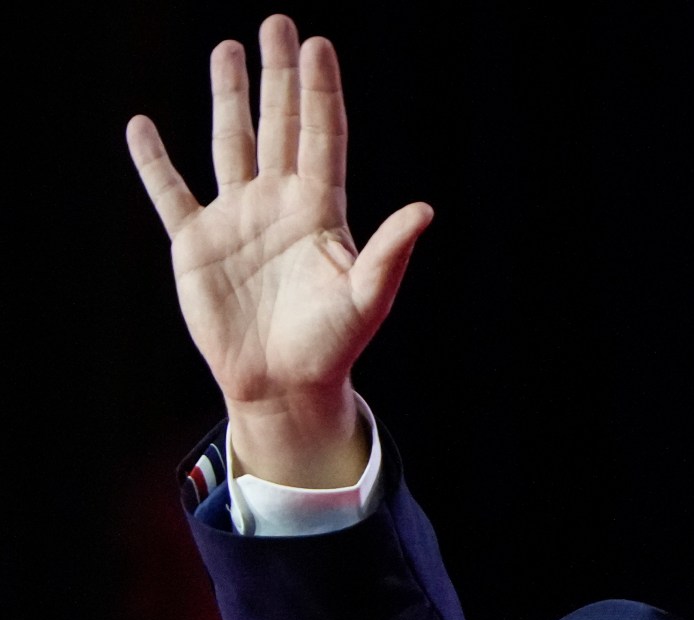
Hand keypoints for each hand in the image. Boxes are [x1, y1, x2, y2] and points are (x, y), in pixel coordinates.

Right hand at [127, 14, 431, 485]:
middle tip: (277, 22)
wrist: (284, 384)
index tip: (319, 44)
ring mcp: (236, 219)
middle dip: (278, 76)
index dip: (320, 91)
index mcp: (321, 211)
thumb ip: (391, 252)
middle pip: (278, 125)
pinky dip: (154, 161)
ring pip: (230, 143)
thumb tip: (425, 209)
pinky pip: (171, 192)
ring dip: (228, 97)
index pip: (321, 136)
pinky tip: (142, 126)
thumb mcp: (368, 297)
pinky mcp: (196, 243)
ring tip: (227, 49)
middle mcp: (279, 204)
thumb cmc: (334, 344)